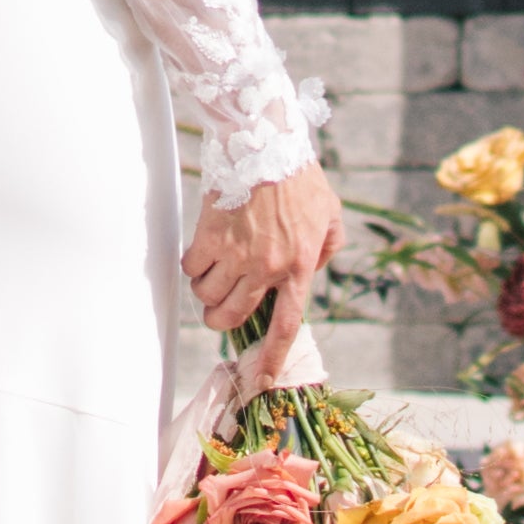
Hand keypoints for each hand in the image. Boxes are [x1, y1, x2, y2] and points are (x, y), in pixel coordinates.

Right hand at [185, 167, 340, 375]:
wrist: (266, 143)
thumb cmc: (300, 177)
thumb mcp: (331, 214)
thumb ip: (329, 248)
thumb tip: (313, 268)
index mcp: (299, 266)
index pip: (285, 325)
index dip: (271, 357)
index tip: (262, 379)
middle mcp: (266, 268)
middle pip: (233, 318)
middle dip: (222, 322)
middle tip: (221, 309)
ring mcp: (236, 254)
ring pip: (207, 298)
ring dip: (207, 293)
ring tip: (214, 273)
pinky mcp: (210, 237)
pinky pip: (191, 270)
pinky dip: (193, 267)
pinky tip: (203, 251)